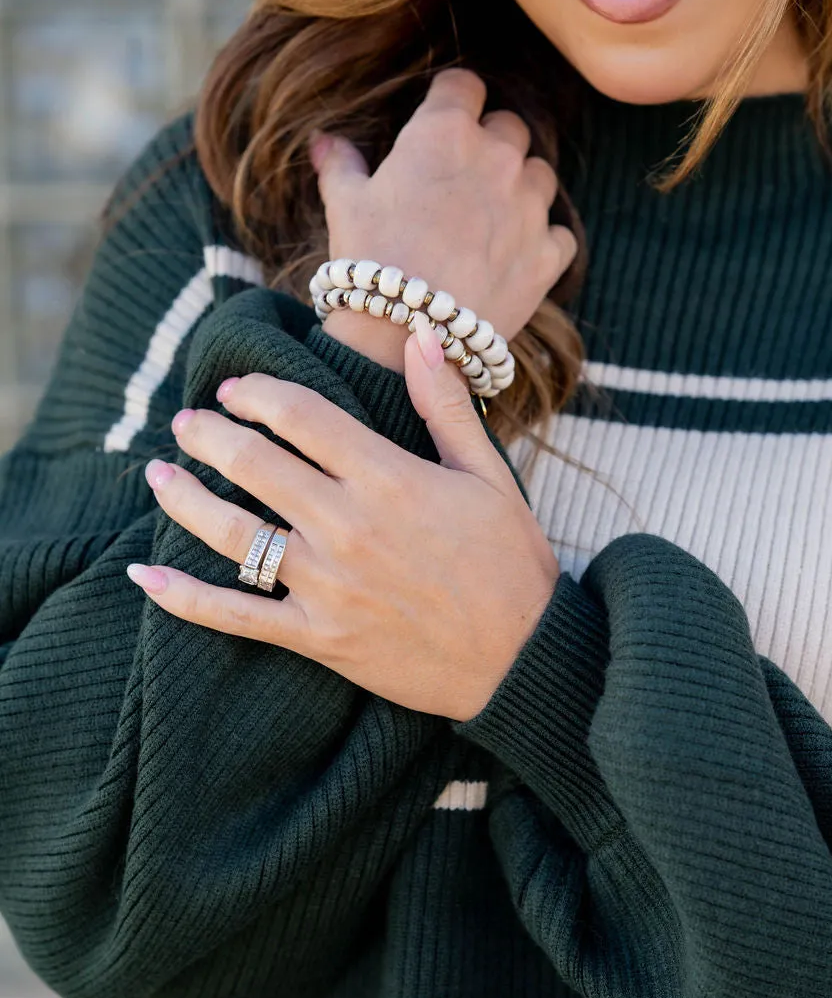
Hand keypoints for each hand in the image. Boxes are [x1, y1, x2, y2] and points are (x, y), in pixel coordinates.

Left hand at [125, 319, 560, 721]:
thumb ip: (447, 406)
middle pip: (253, 463)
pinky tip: (143, 579)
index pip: (300, 415)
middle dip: (209, 434)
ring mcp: (327, 585)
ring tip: (159, 475)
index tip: (236, 390)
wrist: (522, 661)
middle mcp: (348, 526)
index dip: (257, 394)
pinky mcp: (318, 638)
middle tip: (186, 423)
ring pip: (232, 532)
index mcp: (389, 478)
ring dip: (184, 498)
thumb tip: (422, 335)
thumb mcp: (491, 477)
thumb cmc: (513, 567)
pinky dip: (184, 599)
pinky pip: (236, 615)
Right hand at [312, 68, 576, 373]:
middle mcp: (496, 157)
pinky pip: (561, 235)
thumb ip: (340, 165)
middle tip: (467, 179)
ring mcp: (528, 206)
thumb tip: (324, 142)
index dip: (455, 101)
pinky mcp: (547, 256)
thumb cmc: (369, 261)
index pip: (465, 85)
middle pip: (510, 126)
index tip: (447, 119)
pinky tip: (519, 257)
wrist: (405, 333)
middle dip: (491, 144)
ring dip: (522, 188)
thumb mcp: (344, 205)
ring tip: (494, 219)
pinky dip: (545, 242)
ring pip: (542, 175)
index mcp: (444, 131)